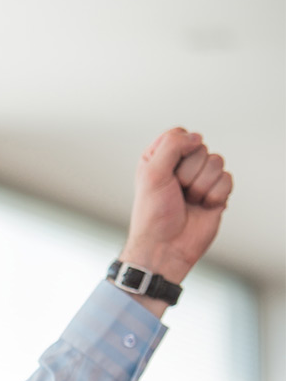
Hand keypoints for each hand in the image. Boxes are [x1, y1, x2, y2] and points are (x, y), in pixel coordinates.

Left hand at [121, 127, 232, 287]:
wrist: (167, 246)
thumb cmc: (153, 214)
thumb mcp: (151, 174)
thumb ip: (171, 146)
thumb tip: (197, 137)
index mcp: (159, 159)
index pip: (179, 134)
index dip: (178, 149)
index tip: (167, 170)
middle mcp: (180, 166)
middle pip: (200, 147)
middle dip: (189, 172)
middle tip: (177, 191)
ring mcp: (200, 179)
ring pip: (216, 162)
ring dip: (201, 185)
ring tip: (189, 200)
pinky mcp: (216, 192)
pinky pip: (227, 179)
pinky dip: (215, 195)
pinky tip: (203, 206)